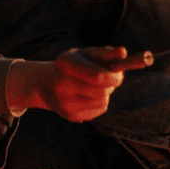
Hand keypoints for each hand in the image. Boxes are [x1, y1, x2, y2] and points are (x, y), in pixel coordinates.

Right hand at [9, 47, 150, 122]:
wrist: (46, 83)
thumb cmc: (74, 64)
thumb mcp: (86, 54)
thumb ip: (106, 53)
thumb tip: (123, 52)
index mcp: (65, 63)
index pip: (97, 76)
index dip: (113, 77)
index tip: (118, 74)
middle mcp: (61, 84)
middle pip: (102, 92)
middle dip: (111, 85)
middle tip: (108, 79)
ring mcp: (64, 102)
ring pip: (103, 102)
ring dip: (106, 93)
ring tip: (96, 86)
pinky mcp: (69, 116)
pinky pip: (99, 110)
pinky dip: (100, 103)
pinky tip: (89, 96)